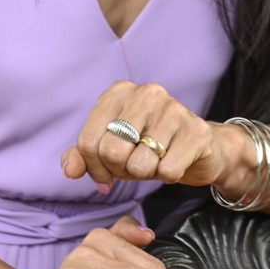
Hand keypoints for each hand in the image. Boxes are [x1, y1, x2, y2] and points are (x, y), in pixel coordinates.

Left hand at [62, 80, 226, 190]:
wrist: (199, 148)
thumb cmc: (147, 146)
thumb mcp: (111, 148)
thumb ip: (84, 156)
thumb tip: (69, 170)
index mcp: (118, 92)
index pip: (88, 142)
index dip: (95, 169)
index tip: (107, 174)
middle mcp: (146, 93)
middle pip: (112, 152)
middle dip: (121, 170)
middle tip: (135, 164)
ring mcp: (173, 109)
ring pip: (140, 165)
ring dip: (146, 174)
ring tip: (156, 160)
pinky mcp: (196, 131)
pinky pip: (167, 171)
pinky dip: (169, 176)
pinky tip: (176, 161)